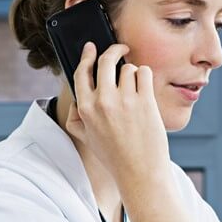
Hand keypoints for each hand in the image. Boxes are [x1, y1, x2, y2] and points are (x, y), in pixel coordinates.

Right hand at [66, 42, 170, 189]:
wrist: (139, 173)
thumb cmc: (114, 157)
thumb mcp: (86, 138)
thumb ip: (76, 118)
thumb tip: (76, 99)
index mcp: (85, 109)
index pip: (82, 72)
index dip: (87, 56)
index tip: (91, 47)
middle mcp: (103, 101)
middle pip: (106, 60)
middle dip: (114, 50)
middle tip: (121, 48)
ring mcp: (125, 100)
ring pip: (128, 68)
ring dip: (133, 73)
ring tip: (135, 89)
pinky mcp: (145, 101)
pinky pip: (144, 73)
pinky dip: (145, 77)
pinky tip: (145, 89)